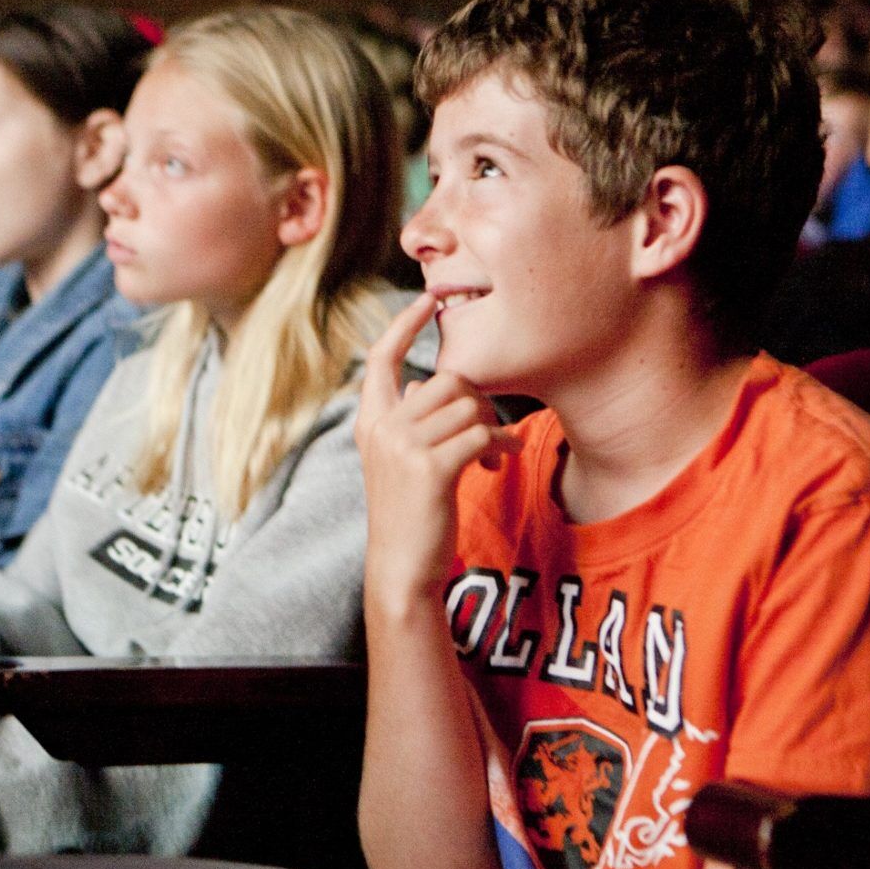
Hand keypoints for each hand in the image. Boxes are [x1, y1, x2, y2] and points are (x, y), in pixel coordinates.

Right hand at [356, 293, 515, 601]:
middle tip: (488, 430)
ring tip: (497, 452)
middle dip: (477, 401)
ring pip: (468, 407)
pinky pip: (480, 435)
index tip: (425, 301)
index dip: (402, 326)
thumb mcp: (399, 462)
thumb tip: (442, 394)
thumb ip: (412, 424)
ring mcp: (403, 447)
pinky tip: (500, 462)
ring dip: (492, 427)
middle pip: (445, 381)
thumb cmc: (408, 514)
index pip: (380, 360)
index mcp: (369, 422)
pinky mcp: (430, 468)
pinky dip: (500, 446)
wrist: (401, 567)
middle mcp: (381, 428)